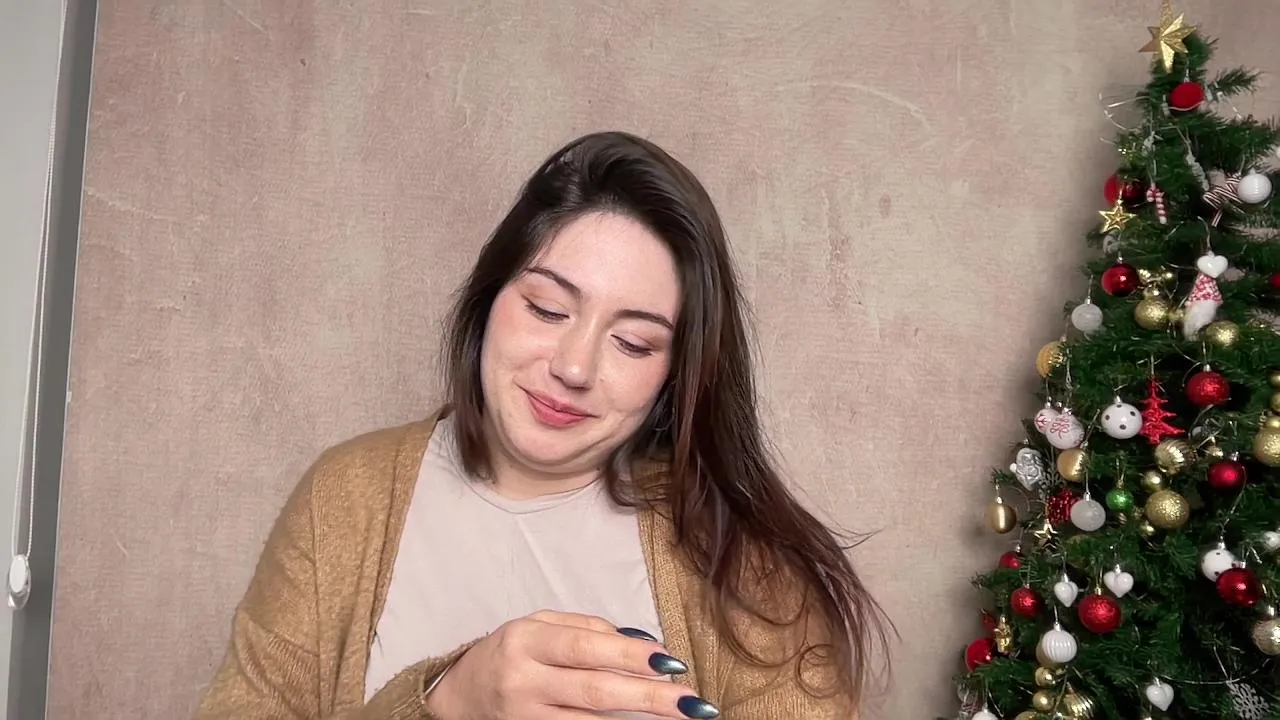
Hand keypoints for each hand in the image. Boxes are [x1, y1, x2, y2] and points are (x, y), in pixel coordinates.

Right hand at [425, 610, 718, 718]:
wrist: (460, 697)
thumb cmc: (512, 654)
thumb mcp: (539, 626)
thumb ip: (587, 629)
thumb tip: (644, 643)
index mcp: (527, 640)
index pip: (585, 646)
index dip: (629, 655)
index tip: (670, 662)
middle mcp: (523, 680)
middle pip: (594, 691)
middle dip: (648, 697)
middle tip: (690, 702)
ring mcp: (525, 718)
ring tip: (678, 718)